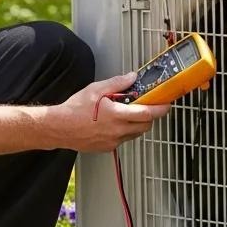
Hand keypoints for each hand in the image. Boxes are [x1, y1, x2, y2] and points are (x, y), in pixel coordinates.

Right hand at [49, 73, 169, 151]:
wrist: (59, 128)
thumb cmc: (74, 109)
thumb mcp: (96, 89)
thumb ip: (117, 83)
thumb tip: (132, 78)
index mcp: (116, 115)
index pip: (147, 114)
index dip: (160, 109)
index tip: (166, 104)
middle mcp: (117, 131)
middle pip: (145, 126)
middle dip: (150, 116)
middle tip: (147, 106)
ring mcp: (113, 141)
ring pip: (135, 134)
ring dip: (137, 124)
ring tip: (127, 113)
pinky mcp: (107, 148)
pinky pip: (124, 140)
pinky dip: (125, 131)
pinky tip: (114, 123)